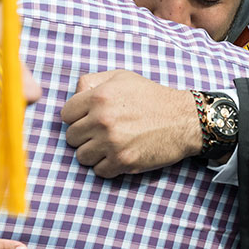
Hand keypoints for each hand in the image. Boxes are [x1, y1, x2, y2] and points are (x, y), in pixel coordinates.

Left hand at [61, 69, 202, 177]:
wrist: (183, 120)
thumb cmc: (151, 97)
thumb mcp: (121, 77)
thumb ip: (92, 82)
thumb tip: (74, 95)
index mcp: (99, 97)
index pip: (65, 115)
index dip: (76, 118)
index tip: (88, 120)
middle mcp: (102, 120)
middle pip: (71, 137)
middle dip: (84, 136)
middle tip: (101, 133)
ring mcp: (112, 143)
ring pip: (82, 156)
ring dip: (94, 153)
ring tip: (110, 145)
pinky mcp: (123, 161)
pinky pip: (99, 171)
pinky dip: (107, 166)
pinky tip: (120, 154)